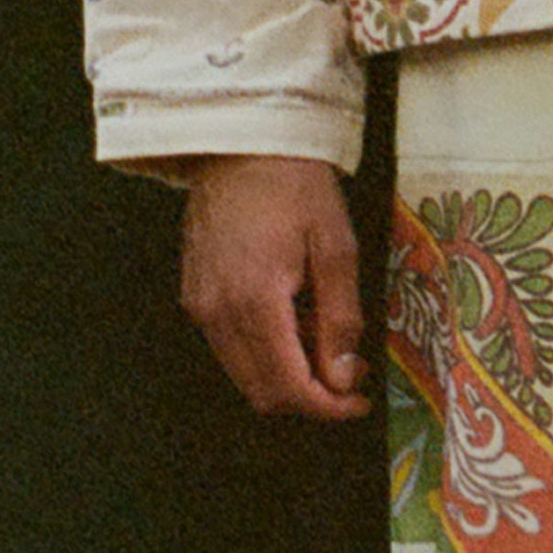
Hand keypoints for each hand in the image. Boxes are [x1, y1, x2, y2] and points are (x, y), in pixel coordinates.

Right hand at [179, 155, 369, 419]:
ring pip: (245, 376)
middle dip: (311, 398)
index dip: (327, 408)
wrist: (241, 144)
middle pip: (263, 393)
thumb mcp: (336, 248)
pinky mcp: (194, 297)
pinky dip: (266, 355)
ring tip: (325, 343)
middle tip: (350, 376)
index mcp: (255, 300)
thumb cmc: (294, 186)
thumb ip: (340, 319)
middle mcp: (218, 312)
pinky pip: (230, 349)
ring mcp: (200, 306)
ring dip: (288, 378)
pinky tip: (294, 324)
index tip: (358, 402)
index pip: (288, 387)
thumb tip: (343, 378)